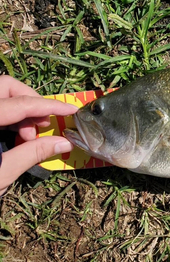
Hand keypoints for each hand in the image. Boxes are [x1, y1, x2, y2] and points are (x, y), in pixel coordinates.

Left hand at [0, 75, 77, 195]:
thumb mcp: (0, 175)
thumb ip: (31, 154)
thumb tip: (63, 142)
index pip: (18, 104)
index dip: (47, 106)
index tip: (69, 111)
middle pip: (5, 86)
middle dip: (30, 102)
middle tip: (42, 126)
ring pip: (0, 96)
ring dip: (21, 112)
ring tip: (28, 138)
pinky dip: (9, 118)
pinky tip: (16, 137)